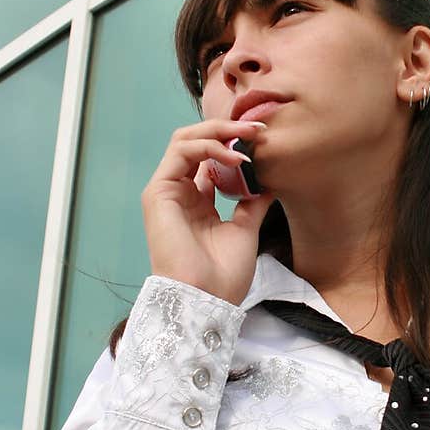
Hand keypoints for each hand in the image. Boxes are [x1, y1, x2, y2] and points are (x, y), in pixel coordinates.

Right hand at [141, 118, 275, 304]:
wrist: (206, 299)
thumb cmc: (223, 276)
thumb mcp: (245, 229)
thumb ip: (252, 201)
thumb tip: (271, 179)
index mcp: (198, 203)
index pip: (211, 159)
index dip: (236, 145)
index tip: (266, 141)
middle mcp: (180, 193)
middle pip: (197, 143)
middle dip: (228, 130)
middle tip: (259, 130)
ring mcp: (167, 191)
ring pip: (186, 139)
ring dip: (220, 131)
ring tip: (249, 136)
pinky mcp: (158, 192)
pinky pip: (181, 151)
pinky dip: (209, 146)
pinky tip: (234, 157)